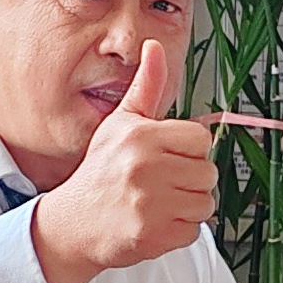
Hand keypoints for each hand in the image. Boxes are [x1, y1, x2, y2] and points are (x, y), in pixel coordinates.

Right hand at [31, 40, 218, 282]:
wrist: (74, 224)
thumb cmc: (100, 171)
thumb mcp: (120, 123)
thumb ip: (146, 86)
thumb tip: (155, 47)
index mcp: (141, 136)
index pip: (201, 138)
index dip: (188, 149)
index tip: (166, 156)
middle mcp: (145, 168)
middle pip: (208, 172)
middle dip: (190, 179)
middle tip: (161, 183)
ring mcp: (150, 204)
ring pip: (205, 203)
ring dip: (187, 206)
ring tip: (158, 202)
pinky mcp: (153, 235)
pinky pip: (193, 230)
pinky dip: (178, 230)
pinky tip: (155, 222)